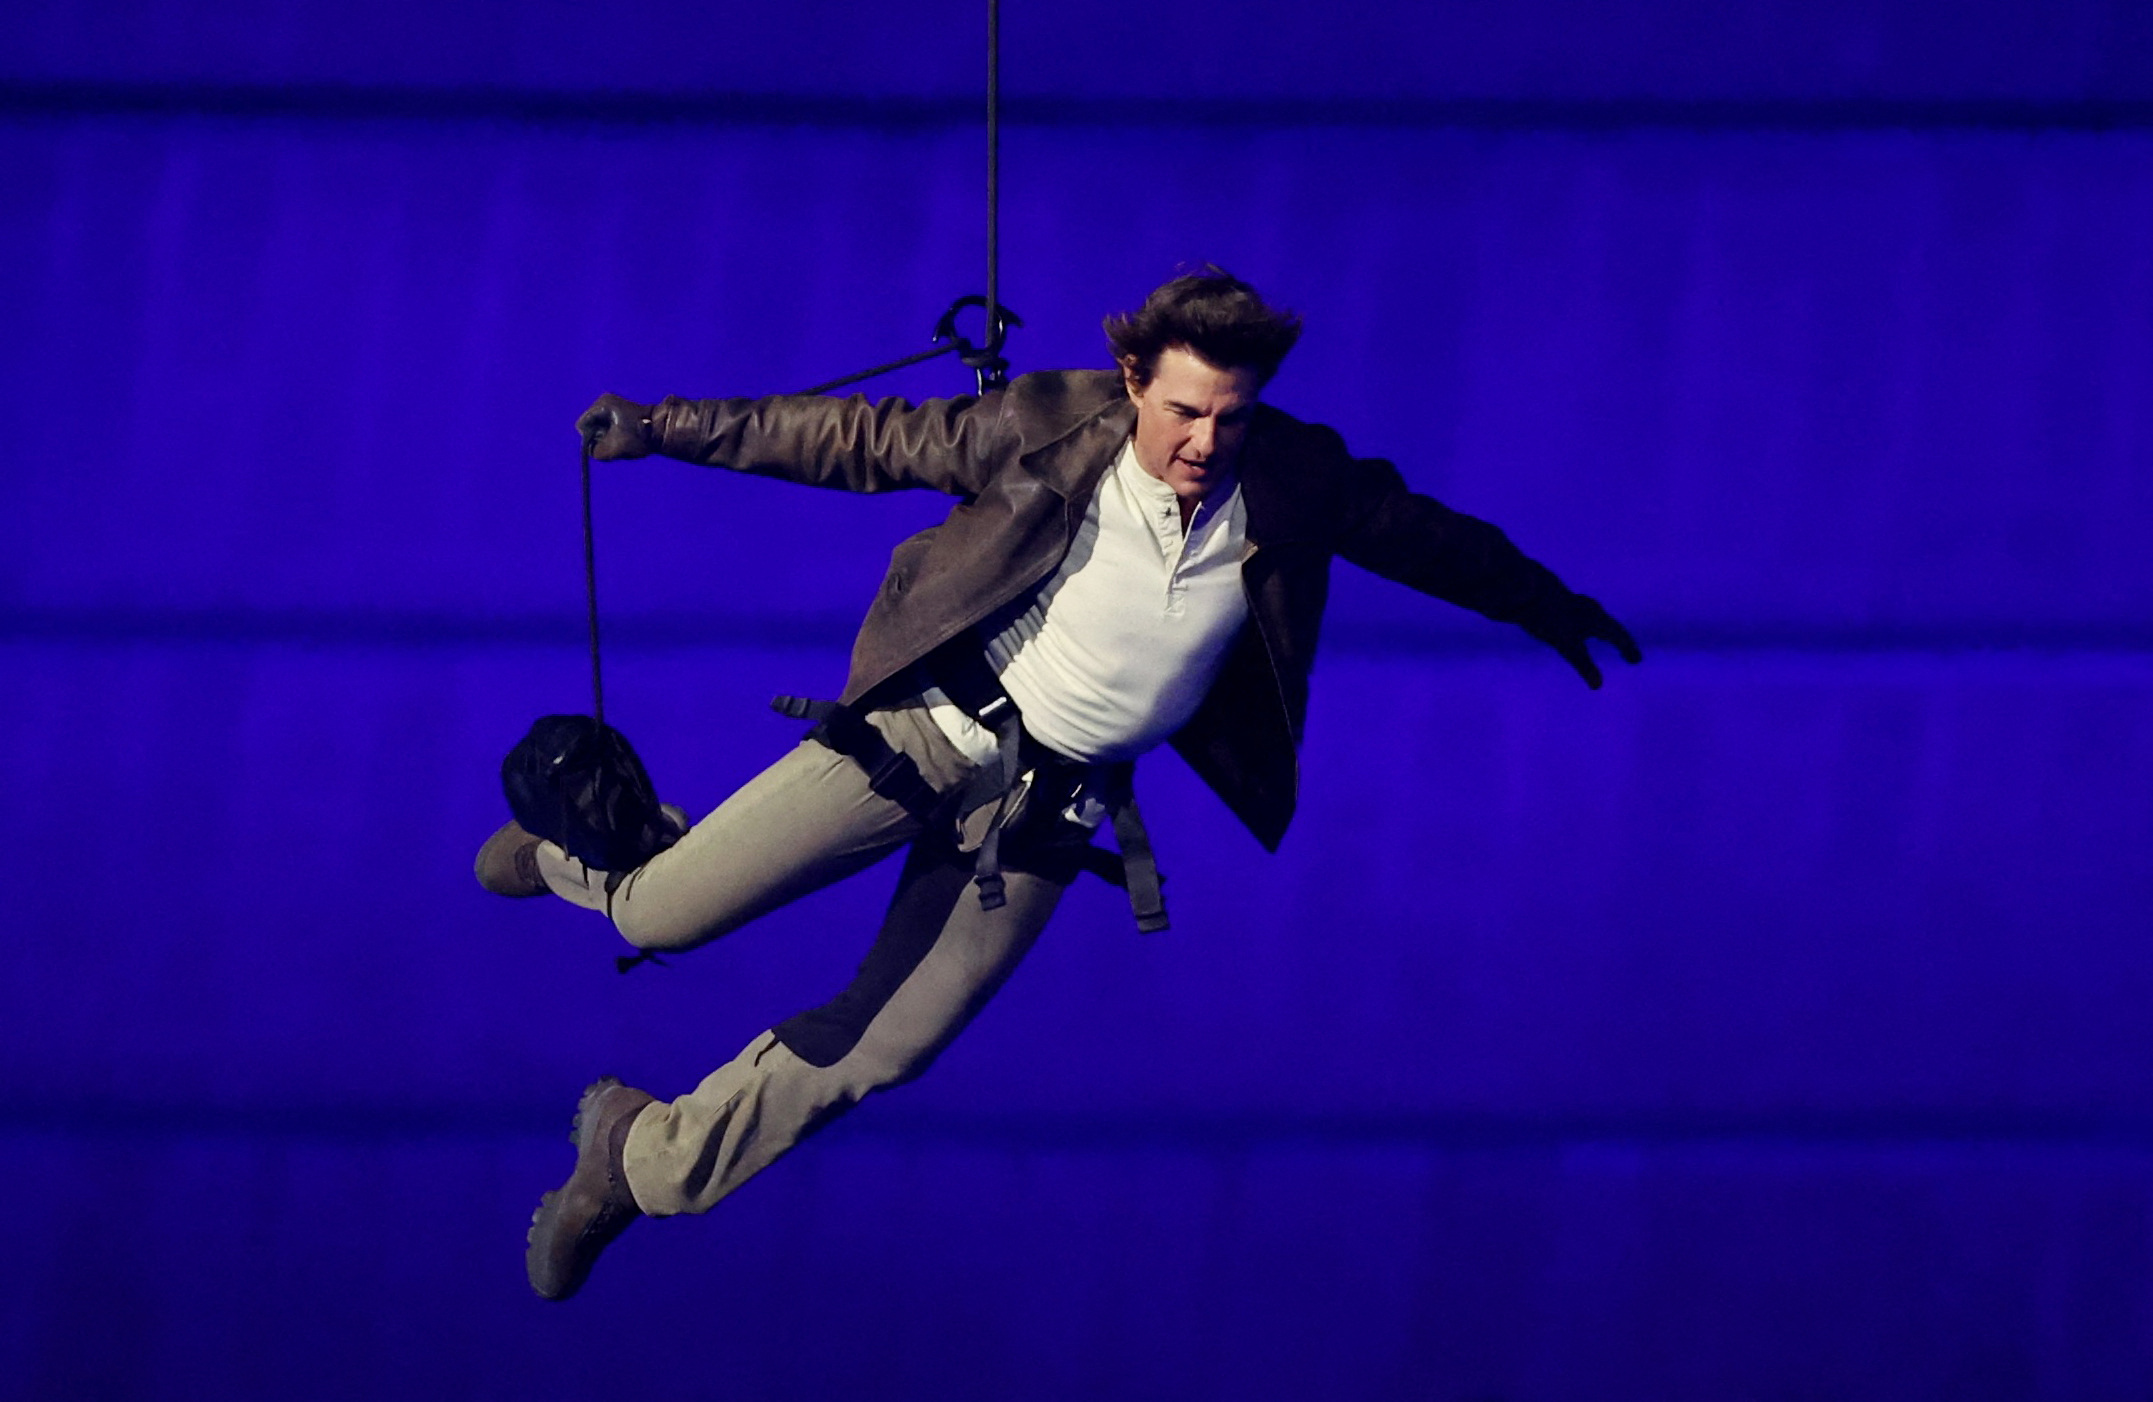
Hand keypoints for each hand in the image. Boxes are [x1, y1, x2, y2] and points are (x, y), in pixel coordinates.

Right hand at [576, 393, 656, 459]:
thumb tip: (590, 450)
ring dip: (606, 436)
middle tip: (617, 440)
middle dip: (599, 436)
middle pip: (590, 425)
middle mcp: (604, 401)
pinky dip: (612, 433)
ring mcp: (612, 404)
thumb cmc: (639, 438)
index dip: (590, 438)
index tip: (607, 441)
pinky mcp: (618, 410)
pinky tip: (625, 435)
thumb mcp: (613, 450)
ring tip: (623, 437)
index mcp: (602, 404)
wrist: (662, 430)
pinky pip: (606, 425)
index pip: (582, 425)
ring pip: (598, 426)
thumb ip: (595, 452)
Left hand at [1526, 593, 1641, 689]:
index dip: (1627, 649)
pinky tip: (1579, 627)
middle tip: (1630, 654)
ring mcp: (1577, 605)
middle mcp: (1591, 610)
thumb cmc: (1550, 616)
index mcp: (1597, 619)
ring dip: (1606, 632)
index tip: (1636, 660)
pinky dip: (1589, 627)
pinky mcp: (1563, 603)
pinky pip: (1582, 617)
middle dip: (1620, 641)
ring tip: (1609, 639)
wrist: (1527, 588)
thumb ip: (1583, 664)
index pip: (1618, 636)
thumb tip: (1598, 686)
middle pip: (1611, 627)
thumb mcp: (1566, 644)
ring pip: (1597, 620)